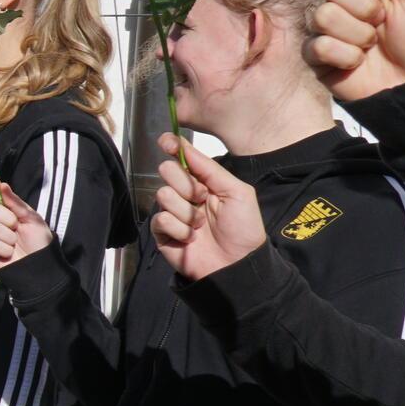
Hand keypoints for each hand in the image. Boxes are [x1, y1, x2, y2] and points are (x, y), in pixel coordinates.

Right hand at [0, 177, 54, 269]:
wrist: (40, 266)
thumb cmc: (39, 241)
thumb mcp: (32, 218)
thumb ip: (16, 203)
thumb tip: (2, 185)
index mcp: (4, 210)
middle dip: (6, 218)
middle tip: (16, 227)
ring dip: (8, 237)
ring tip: (15, 244)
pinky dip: (4, 249)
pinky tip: (9, 254)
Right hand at [152, 134, 265, 281]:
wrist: (237, 264)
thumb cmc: (243, 228)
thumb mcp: (237, 191)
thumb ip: (210, 169)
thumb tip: (185, 148)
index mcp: (204, 182)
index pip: (183, 158)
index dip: (173, 147)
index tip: (166, 141)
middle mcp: (185, 194)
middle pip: (167, 172)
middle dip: (185, 184)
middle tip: (201, 199)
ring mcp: (172, 213)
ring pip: (163, 195)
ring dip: (186, 211)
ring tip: (200, 225)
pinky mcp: (162, 233)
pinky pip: (161, 220)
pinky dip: (178, 229)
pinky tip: (190, 239)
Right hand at [311, 0, 404, 101]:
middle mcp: (341, 1)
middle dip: (362, 6)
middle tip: (381, 22)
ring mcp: (326, 29)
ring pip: (324, 15)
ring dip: (356, 34)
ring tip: (371, 46)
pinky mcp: (317, 57)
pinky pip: (318, 46)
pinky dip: (345, 56)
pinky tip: (358, 63)